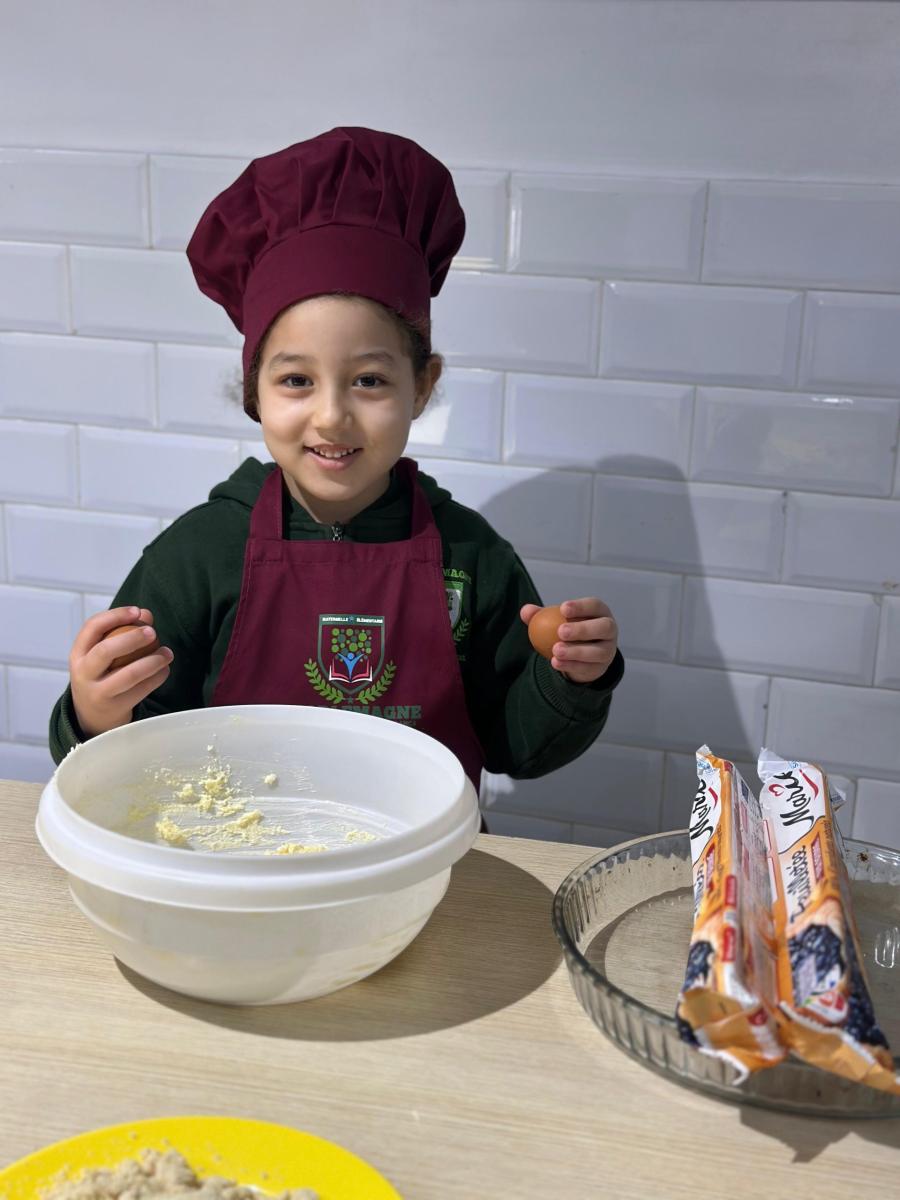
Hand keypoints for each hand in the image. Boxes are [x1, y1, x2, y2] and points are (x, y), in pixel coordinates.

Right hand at [70, 606, 173, 737]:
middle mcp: (83, 673)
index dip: (115, 615)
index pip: (92, 627)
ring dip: (153, 661)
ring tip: (167, 653)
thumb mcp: (102, 654)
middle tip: (153, 632)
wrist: (92, 715)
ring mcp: (98, 692)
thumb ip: (122, 631)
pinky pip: (141, 690)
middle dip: (132, 638)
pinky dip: (157, 677)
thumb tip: (146, 614)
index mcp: (78, 654)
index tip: (137, 611)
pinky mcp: (115, 707)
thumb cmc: (102, 674)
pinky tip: (165, 669)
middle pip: (106, 650)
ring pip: (129, 674)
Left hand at [520, 597, 617, 683]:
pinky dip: (571, 665)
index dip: (581, 606)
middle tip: (561, 631)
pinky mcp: (602, 667)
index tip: (563, 608)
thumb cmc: (569, 629)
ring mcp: (608, 650)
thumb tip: (526, 611)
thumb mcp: (555, 620)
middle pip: (603, 628)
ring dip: (576, 651)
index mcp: (599, 612)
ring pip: (598, 651)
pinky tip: (556, 662)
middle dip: (583, 629)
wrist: (579, 655)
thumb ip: (541, 615)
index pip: (594, 605)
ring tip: (556, 650)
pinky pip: (588, 667)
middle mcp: (609, 629)